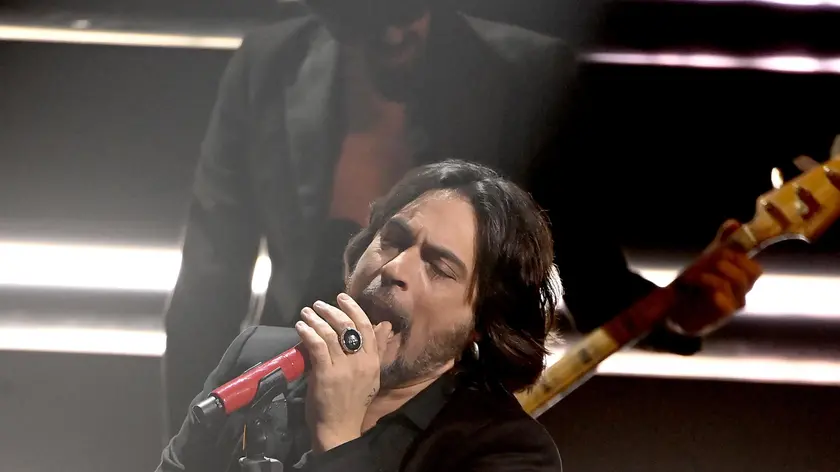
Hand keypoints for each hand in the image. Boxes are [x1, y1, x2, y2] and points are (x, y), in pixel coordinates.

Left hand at [295, 293, 392, 452]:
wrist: (340, 429)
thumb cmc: (353, 402)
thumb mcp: (370, 375)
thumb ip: (376, 349)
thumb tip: (384, 325)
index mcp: (373, 361)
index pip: (366, 327)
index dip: (354, 309)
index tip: (342, 298)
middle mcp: (361, 362)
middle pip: (347, 326)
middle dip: (332, 311)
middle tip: (319, 305)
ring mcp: (343, 368)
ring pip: (329, 334)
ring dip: (316, 319)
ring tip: (306, 313)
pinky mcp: (326, 375)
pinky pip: (317, 346)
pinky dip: (308, 333)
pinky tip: (301, 327)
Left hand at [664, 220, 763, 335]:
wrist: (676, 307)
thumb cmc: (697, 284)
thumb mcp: (709, 259)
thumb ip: (723, 242)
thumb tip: (735, 223)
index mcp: (740, 279)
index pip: (755, 269)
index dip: (743, 257)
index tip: (724, 250)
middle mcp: (740, 292)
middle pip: (752, 275)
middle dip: (732, 262)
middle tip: (714, 261)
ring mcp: (731, 305)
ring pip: (736, 285)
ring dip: (715, 275)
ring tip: (699, 275)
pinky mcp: (720, 316)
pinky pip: (726, 304)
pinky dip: (713, 291)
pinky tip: (699, 288)